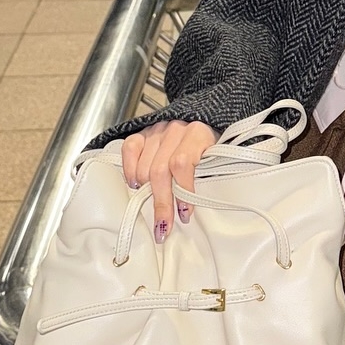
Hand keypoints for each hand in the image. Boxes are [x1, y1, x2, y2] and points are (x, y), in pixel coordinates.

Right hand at [120, 120, 215, 242]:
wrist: (204, 119)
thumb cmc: (209, 146)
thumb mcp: (216, 159)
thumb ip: (207, 178)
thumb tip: (192, 211)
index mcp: (198, 134)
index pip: (183, 164)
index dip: (182, 191)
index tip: (184, 214)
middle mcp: (176, 130)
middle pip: (160, 171)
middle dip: (162, 203)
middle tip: (163, 226)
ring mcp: (157, 130)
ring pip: (144, 167)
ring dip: (147, 192)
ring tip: (156, 205)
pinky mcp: (142, 132)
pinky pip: (129, 150)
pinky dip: (129, 170)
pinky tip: (135, 184)